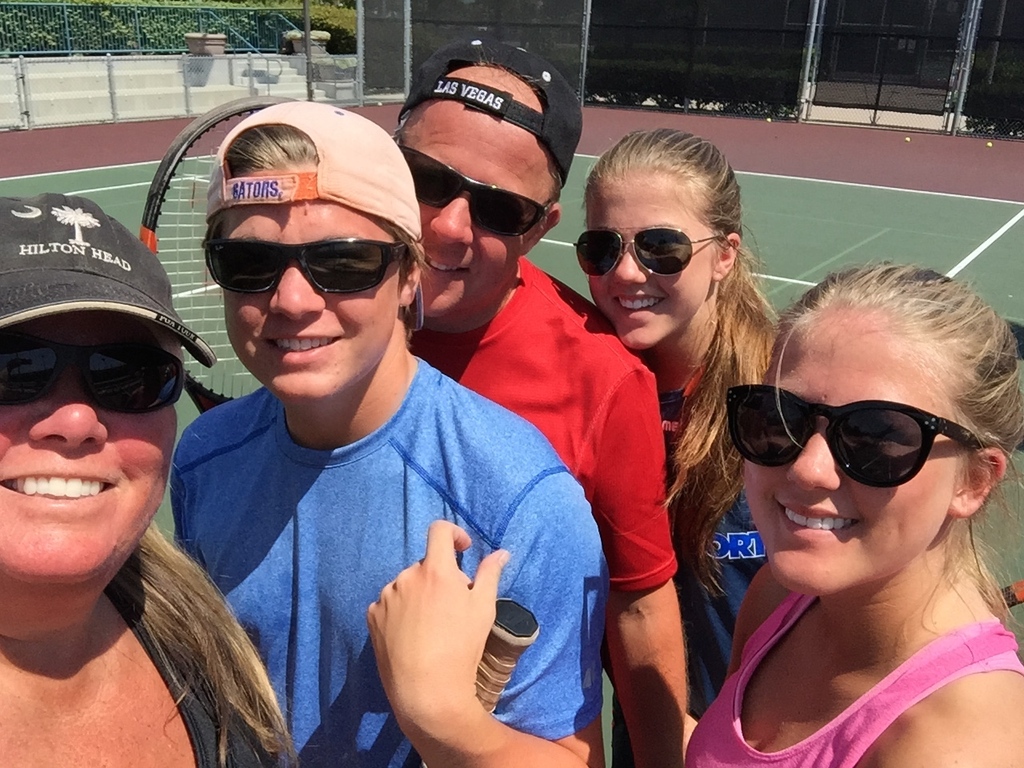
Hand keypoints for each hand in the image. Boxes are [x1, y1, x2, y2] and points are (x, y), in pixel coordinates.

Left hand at [367, 520, 508, 738]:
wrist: (426, 690)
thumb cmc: (461, 648)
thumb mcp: (483, 609)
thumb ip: (490, 574)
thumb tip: (501, 553)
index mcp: (435, 570)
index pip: (439, 530)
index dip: (454, 534)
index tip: (463, 550)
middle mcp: (406, 576)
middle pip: (426, 565)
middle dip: (440, 577)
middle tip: (453, 607)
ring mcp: (386, 596)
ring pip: (407, 585)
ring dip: (419, 594)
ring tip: (430, 627)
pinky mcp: (372, 616)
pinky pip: (390, 604)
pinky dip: (401, 611)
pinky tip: (411, 635)